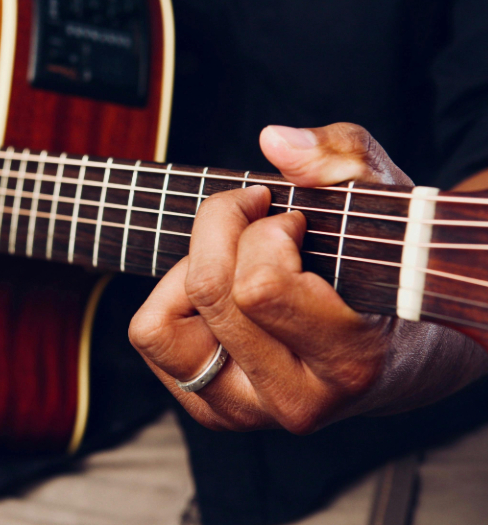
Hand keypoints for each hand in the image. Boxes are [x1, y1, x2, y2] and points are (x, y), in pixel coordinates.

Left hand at [129, 123, 487, 432]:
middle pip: (209, 292)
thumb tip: (273, 141)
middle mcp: (294, 401)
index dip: (265, 231)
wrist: (402, 356)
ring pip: (159, 326)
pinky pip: (152, 337)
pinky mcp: (212, 411)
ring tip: (235, 260)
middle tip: (257, 218)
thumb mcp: (385, 201)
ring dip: (190, 272)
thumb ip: (342, 159)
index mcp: (349, 361)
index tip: (292, 219)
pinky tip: (220, 290)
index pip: (259, 286)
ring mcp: (246, 413)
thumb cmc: (390, 273)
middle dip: (223, 230)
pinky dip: (171, 298)